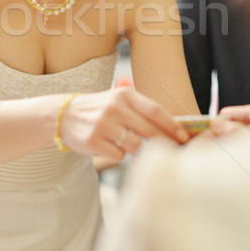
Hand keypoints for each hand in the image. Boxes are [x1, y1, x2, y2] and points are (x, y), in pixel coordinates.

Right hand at [61, 87, 189, 159]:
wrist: (65, 114)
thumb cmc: (100, 109)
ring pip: (135, 146)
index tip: (183, 136)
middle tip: (172, 150)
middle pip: (149, 130)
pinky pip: (118, 155)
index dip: (172, 125)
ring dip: (138, 150)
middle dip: (164, 142)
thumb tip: (175, 124)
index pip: (155, 110)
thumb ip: (143, 107)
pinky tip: (111, 146)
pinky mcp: (92, 141)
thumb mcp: (119, 99)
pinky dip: (120, 154)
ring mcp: (102, 125)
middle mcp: (114, 108)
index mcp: (124, 95)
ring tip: (130, 144)